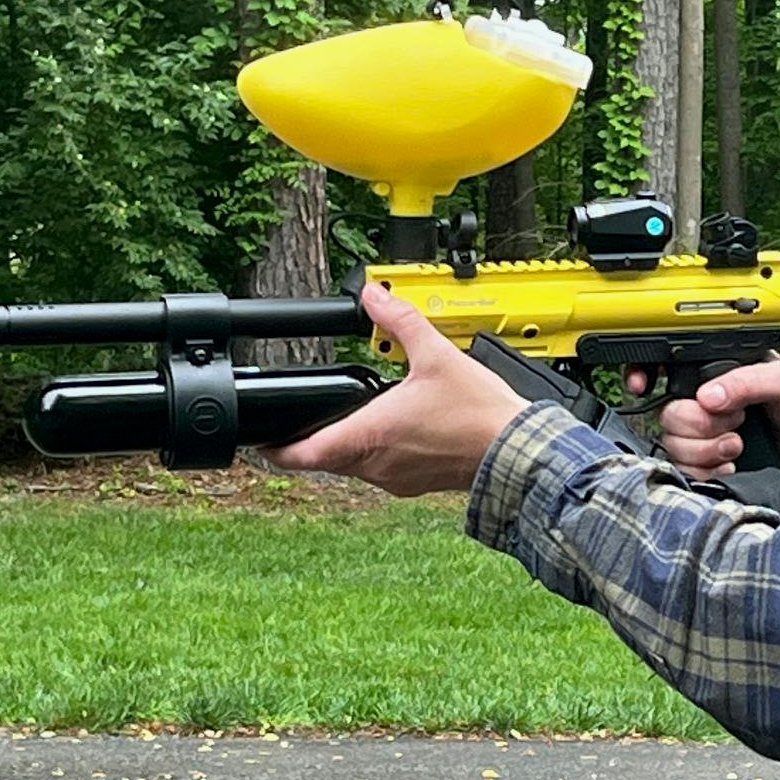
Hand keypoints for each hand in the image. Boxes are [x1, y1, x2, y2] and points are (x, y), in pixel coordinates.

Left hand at [256, 284, 529, 495]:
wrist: (515, 451)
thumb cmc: (477, 414)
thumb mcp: (436, 354)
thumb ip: (400, 321)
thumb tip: (375, 295)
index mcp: (370, 435)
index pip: (305, 454)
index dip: (277, 450)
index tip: (264, 442)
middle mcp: (376, 465)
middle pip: (325, 459)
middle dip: (312, 440)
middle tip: (302, 423)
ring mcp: (395, 479)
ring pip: (352, 467)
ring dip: (346, 446)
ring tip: (351, 418)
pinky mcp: (414, 484)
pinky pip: (380, 471)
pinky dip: (374, 453)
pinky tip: (392, 432)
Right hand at [625, 356, 779, 481]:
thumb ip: (747, 382)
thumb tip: (708, 396)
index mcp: (720, 372)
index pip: (668, 369)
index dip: (648, 376)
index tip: (646, 386)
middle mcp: (709, 403)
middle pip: (669, 414)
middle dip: (698, 424)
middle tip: (733, 424)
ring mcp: (710, 436)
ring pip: (674, 445)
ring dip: (705, 449)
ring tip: (737, 446)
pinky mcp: (715, 464)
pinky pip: (688, 471)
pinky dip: (707, 471)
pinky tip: (732, 465)